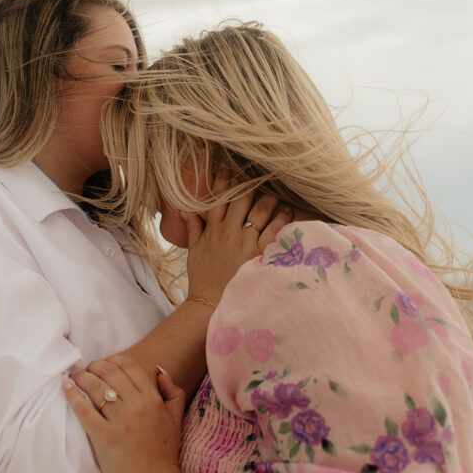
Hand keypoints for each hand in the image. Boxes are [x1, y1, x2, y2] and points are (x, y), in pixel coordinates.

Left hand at [64, 354, 184, 472]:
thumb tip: (159, 369)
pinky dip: (72, 396)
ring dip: (82, 377)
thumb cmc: (165, 454)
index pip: (129, 366)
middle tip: (86, 369)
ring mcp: (119, 422)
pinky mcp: (104, 437)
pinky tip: (66, 387)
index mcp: (153, 399)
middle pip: (110, 373)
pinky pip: (84, 410)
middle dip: (95, 366)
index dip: (113, 360)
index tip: (103, 363)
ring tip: (75, 377)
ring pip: (96, 387)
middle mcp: (137, 406)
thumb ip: (172, 391)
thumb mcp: (176, 418)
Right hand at [185, 178, 292, 304]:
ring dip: (269, 199)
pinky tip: (287, 210)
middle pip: (242, 199)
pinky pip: (273, 230)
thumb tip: (185, 208)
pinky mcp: (258, 254)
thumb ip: (192, 228)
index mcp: (212, 230)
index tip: (229, 168)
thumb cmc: (202, 278)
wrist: (210, 304)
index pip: (218, 198)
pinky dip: (281, 218)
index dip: (224, 180)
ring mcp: (244, 243)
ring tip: (277, 194)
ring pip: (260, 210)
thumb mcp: (193, 251)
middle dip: (251, 185)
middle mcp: (228, 232)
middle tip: (260, 176)